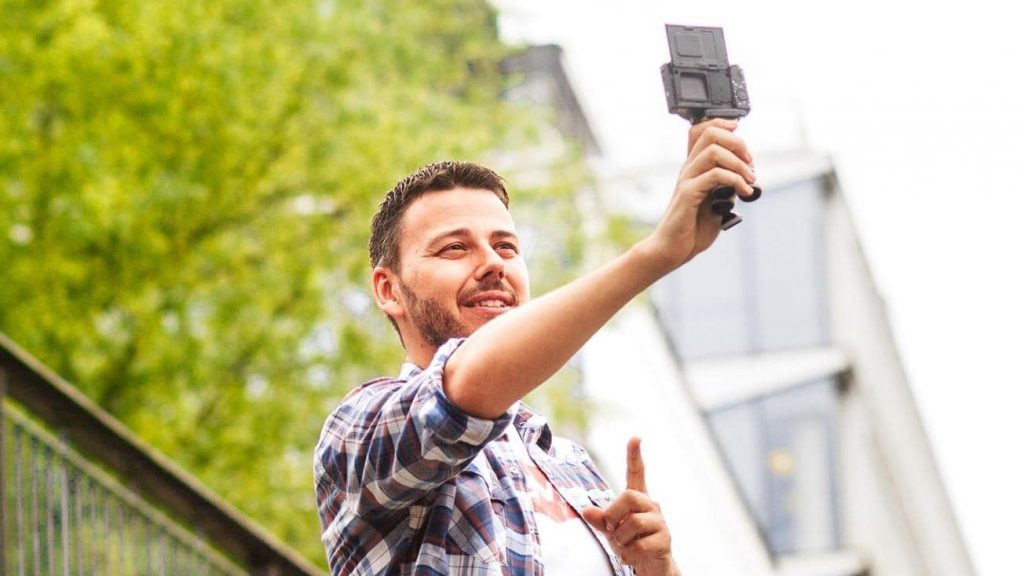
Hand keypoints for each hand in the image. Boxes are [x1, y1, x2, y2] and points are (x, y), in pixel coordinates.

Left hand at [582, 438, 681, 575]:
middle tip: (611, 529)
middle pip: (629, 496)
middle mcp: (651, 506)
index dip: (634, 456)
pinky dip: (628, 554)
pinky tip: (631, 557)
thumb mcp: (610, 531)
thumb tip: (587, 511)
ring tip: (625, 545)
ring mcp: (660, 523)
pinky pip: (639, 545)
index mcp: (638, 500)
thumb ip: (600, 520)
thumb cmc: (631, 544)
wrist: (652, 569)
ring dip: (621, 539)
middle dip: (613, 514)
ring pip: (633, 522)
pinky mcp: (665, 541)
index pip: (636, 473)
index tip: (635, 438)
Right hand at [645, 118, 756, 269]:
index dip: (723, 126)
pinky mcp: (688, 194)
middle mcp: (689, 169)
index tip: (742, 145)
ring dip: (739, 163)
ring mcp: (687, 180)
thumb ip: (728, 188)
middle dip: (738, 143)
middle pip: (710, 133)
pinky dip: (736, 181)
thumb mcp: (717, 203)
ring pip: (714, 150)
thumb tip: (747, 177)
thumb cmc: (691, 229)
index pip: (702, 130)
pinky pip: (715, 175)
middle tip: (750, 164)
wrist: (672, 249)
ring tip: (750, 180)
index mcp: (694, 168)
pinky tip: (744, 194)